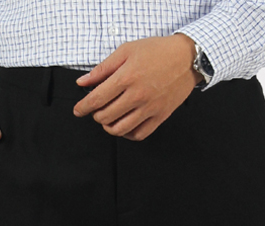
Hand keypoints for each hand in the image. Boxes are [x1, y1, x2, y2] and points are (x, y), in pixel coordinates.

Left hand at [72, 34, 202, 140]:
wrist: (187, 58)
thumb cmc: (157, 51)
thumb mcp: (127, 51)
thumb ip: (103, 68)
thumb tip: (83, 82)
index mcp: (127, 77)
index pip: (97, 99)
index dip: (83, 107)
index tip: (78, 110)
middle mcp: (137, 95)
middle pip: (105, 116)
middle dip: (96, 115)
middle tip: (97, 109)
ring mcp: (149, 109)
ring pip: (120, 129)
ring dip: (108, 126)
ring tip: (108, 118)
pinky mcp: (159, 117)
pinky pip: (138, 135)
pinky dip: (127, 134)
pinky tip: (124, 126)